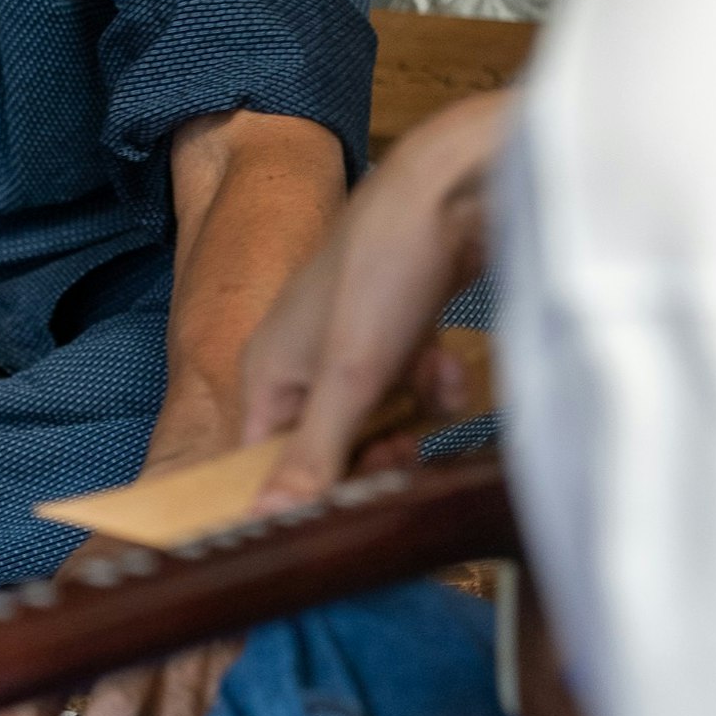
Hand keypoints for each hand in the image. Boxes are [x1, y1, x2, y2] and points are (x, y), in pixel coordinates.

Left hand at [0, 592, 242, 715]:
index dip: (22, 714)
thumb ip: (32, 684)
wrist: (187, 548)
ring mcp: (201, 647)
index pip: (53, 658)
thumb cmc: (116, 591)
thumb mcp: (64, 618)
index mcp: (102, 602)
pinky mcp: (237, 674)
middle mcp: (151, 622)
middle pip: (116, 705)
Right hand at [242, 91, 510, 506]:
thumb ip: (312, 453)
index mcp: (267, 371)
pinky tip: (448, 357)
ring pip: (382, 417)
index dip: (305, 489)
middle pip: (330, 445)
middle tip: (406, 450)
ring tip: (435, 378)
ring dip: (415, 409)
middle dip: (375, 449)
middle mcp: (301, 359)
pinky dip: (435, 379)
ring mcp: (352, 342)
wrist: (454, 192)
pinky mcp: (398, 328)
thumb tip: (262, 523)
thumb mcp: (350, 377)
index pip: (264, 461)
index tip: (350, 503)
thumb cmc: (384, 271)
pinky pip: (411, 384)